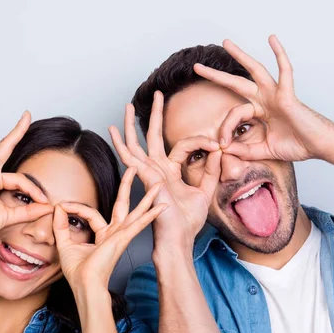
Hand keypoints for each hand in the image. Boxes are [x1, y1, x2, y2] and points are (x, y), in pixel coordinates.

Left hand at [53, 168, 166, 291]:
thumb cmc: (78, 272)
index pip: (91, 213)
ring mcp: (121, 235)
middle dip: (127, 186)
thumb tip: (58, 208)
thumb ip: (60, 225)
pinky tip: (162, 207)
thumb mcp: (64, 244)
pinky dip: (151, 214)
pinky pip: (139, 223)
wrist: (85, 286)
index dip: (76, 208)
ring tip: (158, 184)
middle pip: (123, 205)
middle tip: (133, 169)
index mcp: (103, 235)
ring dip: (147, 197)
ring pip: (136, 211)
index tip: (62, 206)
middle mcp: (115, 233)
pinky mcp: (123, 238)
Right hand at [108, 93, 221, 255]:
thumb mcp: (206, 191)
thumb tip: (220, 149)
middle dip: (155, 114)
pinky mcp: (145, 179)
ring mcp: (149, 174)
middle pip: (153, 136)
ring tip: (127, 106)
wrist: (178, 239)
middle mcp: (157, 170)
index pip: (184, 145)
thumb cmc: (188, 221)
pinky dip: (121, 144)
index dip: (203, 142)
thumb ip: (212, 170)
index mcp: (171, 171)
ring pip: (137, 143)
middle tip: (156, 93)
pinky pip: (131, 158)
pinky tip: (113, 130)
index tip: (219, 145)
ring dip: (132, 124)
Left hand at [194, 35, 333, 162]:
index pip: (234, 114)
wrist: (320, 147)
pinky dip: (279, 54)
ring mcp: (276, 94)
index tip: (223, 145)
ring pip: (255, 70)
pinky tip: (272, 38)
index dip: (225, 129)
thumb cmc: (297, 146)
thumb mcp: (264, 151)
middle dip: (216, 76)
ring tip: (225, 42)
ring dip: (240, 56)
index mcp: (260, 112)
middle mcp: (266, 99)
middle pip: (237, 83)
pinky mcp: (288, 94)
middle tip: (197, 67)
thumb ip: (245, 150)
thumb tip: (224, 149)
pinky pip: (285, 71)